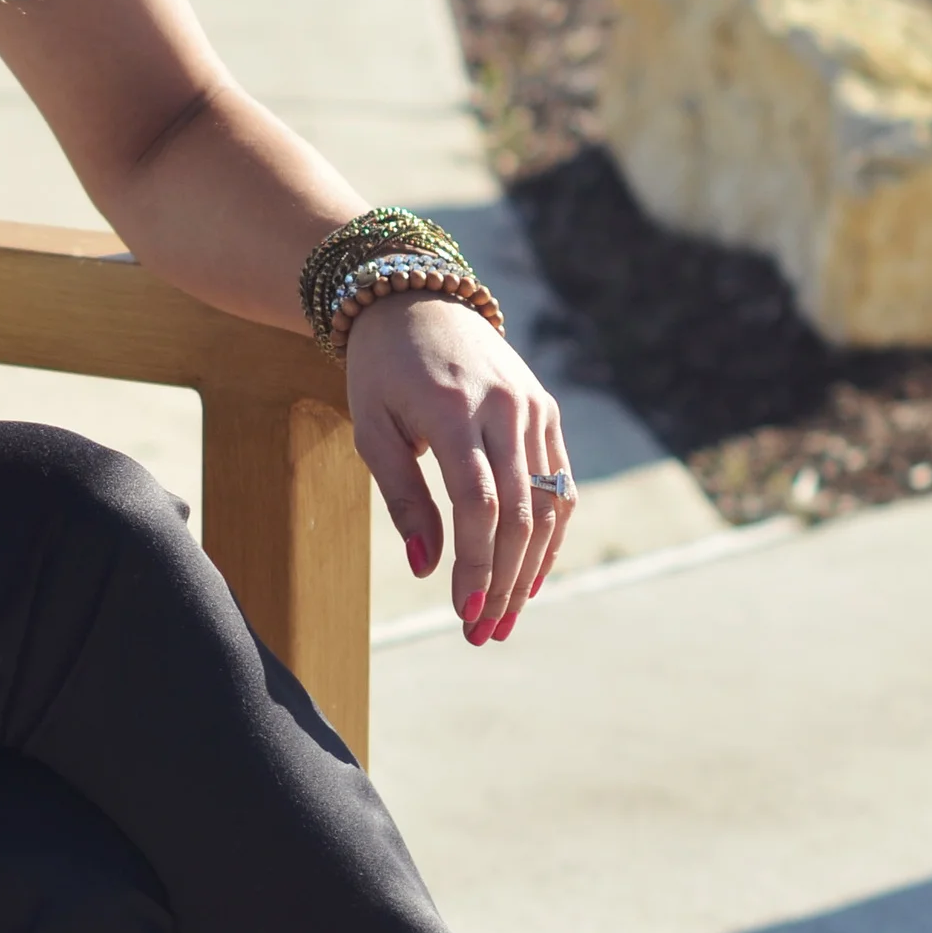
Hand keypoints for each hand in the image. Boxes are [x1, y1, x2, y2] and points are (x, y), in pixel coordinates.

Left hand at [342, 293, 574, 643]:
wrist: (418, 299)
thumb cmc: (382, 370)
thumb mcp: (371, 428)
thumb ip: (400, 497)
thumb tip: (427, 567)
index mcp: (455, 410)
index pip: (477, 504)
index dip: (475, 565)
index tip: (464, 612)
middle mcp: (506, 409)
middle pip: (518, 513)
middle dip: (504, 582)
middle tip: (484, 633)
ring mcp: (534, 410)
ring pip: (548, 505)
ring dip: (532, 569)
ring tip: (507, 618)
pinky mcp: (548, 413)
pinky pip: (559, 485)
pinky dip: (550, 535)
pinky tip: (532, 574)